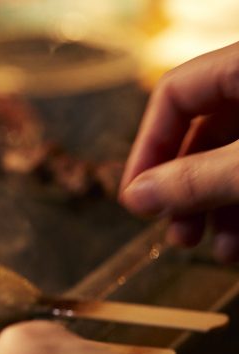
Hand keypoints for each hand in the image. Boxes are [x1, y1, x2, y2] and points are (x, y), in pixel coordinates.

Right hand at [119, 41, 238, 262]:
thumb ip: (197, 180)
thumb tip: (134, 199)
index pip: (175, 94)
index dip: (149, 146)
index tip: (137, 198)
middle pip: (205, 132)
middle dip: (186, 190)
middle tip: (176, 233)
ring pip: (236, 158)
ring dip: (218, 208)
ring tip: (215, 250)